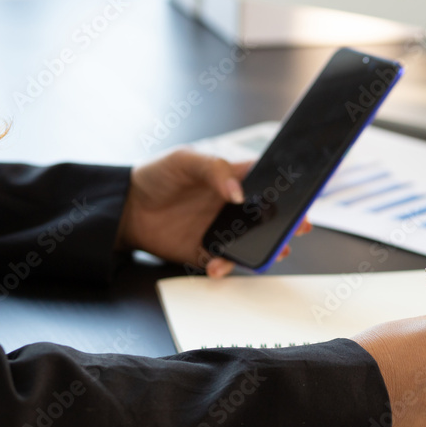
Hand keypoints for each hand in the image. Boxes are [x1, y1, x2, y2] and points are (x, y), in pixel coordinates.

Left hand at [116, 149, 311, 276]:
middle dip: (289, 224)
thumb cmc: (156, 176)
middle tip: (298, 228)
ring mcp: (222, 231)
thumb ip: (214, 170)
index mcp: (233, 180)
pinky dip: (225, 267)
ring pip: (254, 243)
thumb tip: (238, 192)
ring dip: (267, 250)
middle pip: (270, 217)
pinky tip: (217, 266)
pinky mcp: (205, 251)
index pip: (268, 184)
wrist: (124, 207)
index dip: (288, 191)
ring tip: (273, 253)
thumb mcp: (185, 160)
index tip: (300, 199)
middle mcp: (233, 207)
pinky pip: (224, 263)